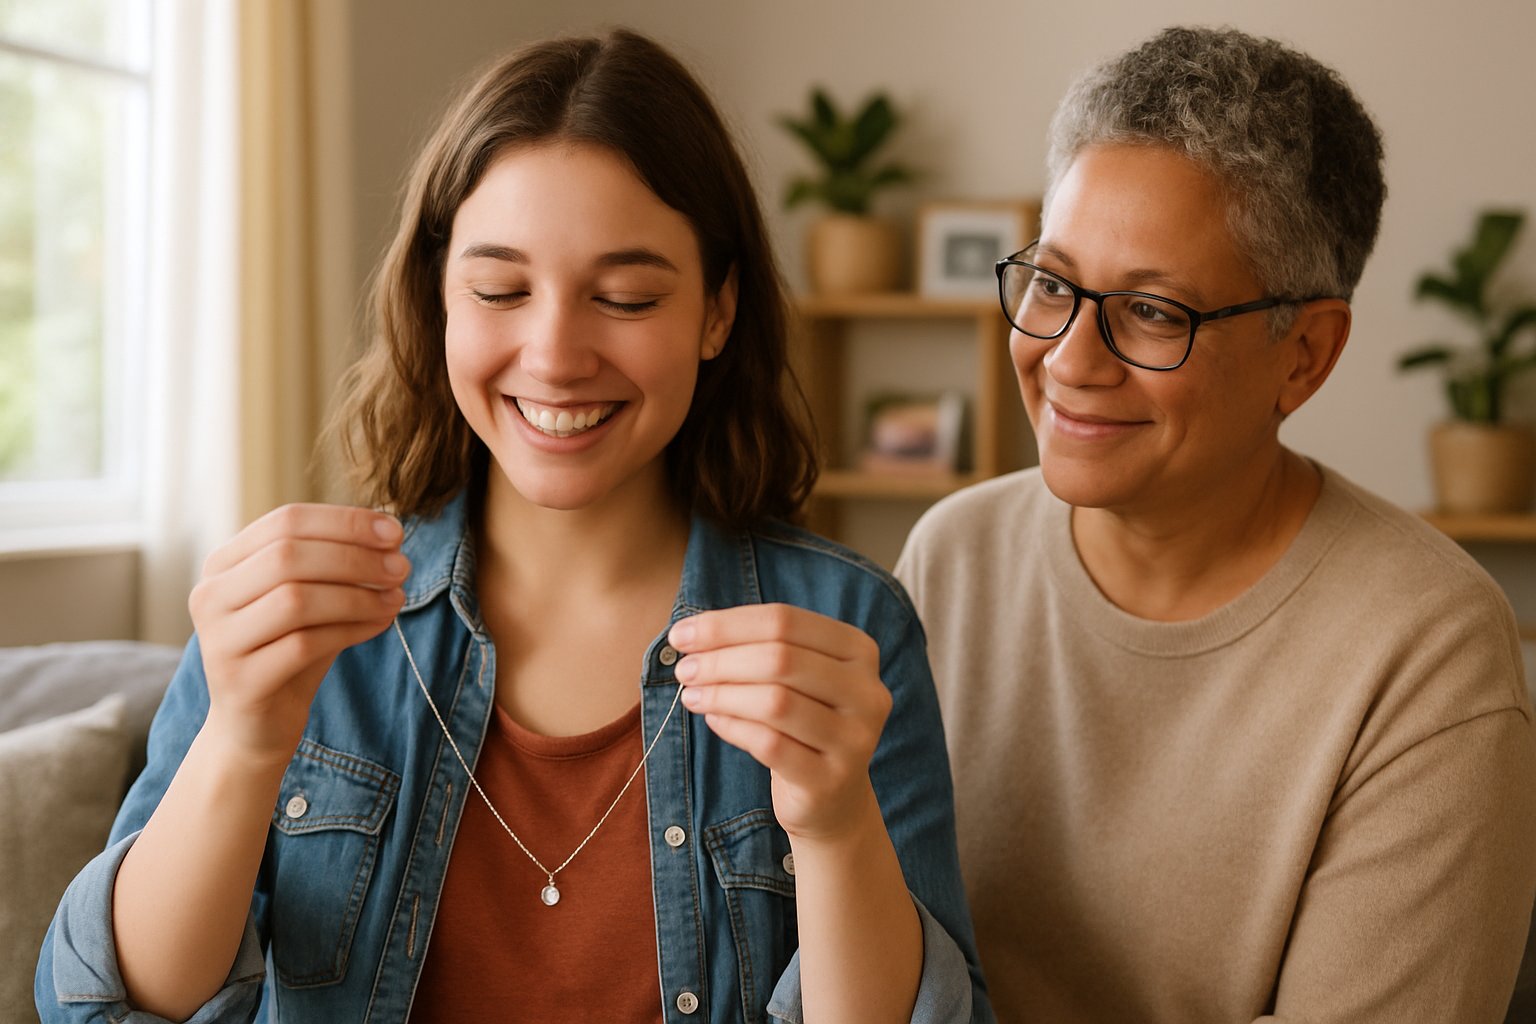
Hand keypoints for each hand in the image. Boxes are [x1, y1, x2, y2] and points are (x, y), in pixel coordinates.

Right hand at [189, 503, 408, 765]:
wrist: (256, 727)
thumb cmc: (289, 651)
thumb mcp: (310, 598)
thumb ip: (335, 563)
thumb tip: (389, 532)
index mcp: (224, 563)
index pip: (286, 521)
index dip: (345, 522)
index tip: (395, 532)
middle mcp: (210, 595)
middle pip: (288, 555)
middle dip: (355, 557)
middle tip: (401, 568)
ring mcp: (219, 639)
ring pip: (296, 599)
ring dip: (357, 595)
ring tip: (396, 598)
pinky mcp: (240, 680)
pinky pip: (304, 644)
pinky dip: (352, 629)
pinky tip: (380, 625)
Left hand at [669, 604, 891, 840]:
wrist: (833, 797)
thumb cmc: (803, 721)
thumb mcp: (792, 676)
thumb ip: (754, 648)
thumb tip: (690, 634)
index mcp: (859, 651)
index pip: (785, 620)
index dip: (727, 624)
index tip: (682, 634)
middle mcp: (867, 691)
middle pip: (781, 659)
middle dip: (720, 660)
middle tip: (684, 668)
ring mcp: (854, 739)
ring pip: (775, 702)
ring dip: (722, 694)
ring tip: (691, 695)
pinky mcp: (830, 780)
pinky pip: (769, 745)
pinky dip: (733, 727)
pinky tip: (713, 719)